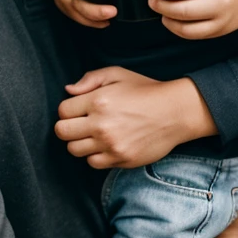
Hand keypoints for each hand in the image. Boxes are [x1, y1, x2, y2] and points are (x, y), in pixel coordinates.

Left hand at [55, 67, 214, 168]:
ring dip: (80, 142)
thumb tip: (69, 90)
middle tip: (80, 124)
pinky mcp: (120, 159)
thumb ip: (90, 79)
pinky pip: (93, 162)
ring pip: (74, 150)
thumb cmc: (145, 91)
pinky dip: (95, 155)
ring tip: (93, 134)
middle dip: (67, 127)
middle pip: (62, 132)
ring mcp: (110, 144)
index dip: (68, 110)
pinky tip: (105, 145)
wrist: (175, 113)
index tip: (79, 110)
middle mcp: (101, 124)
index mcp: (98, 101)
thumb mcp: (118, 74)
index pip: (62, 111)